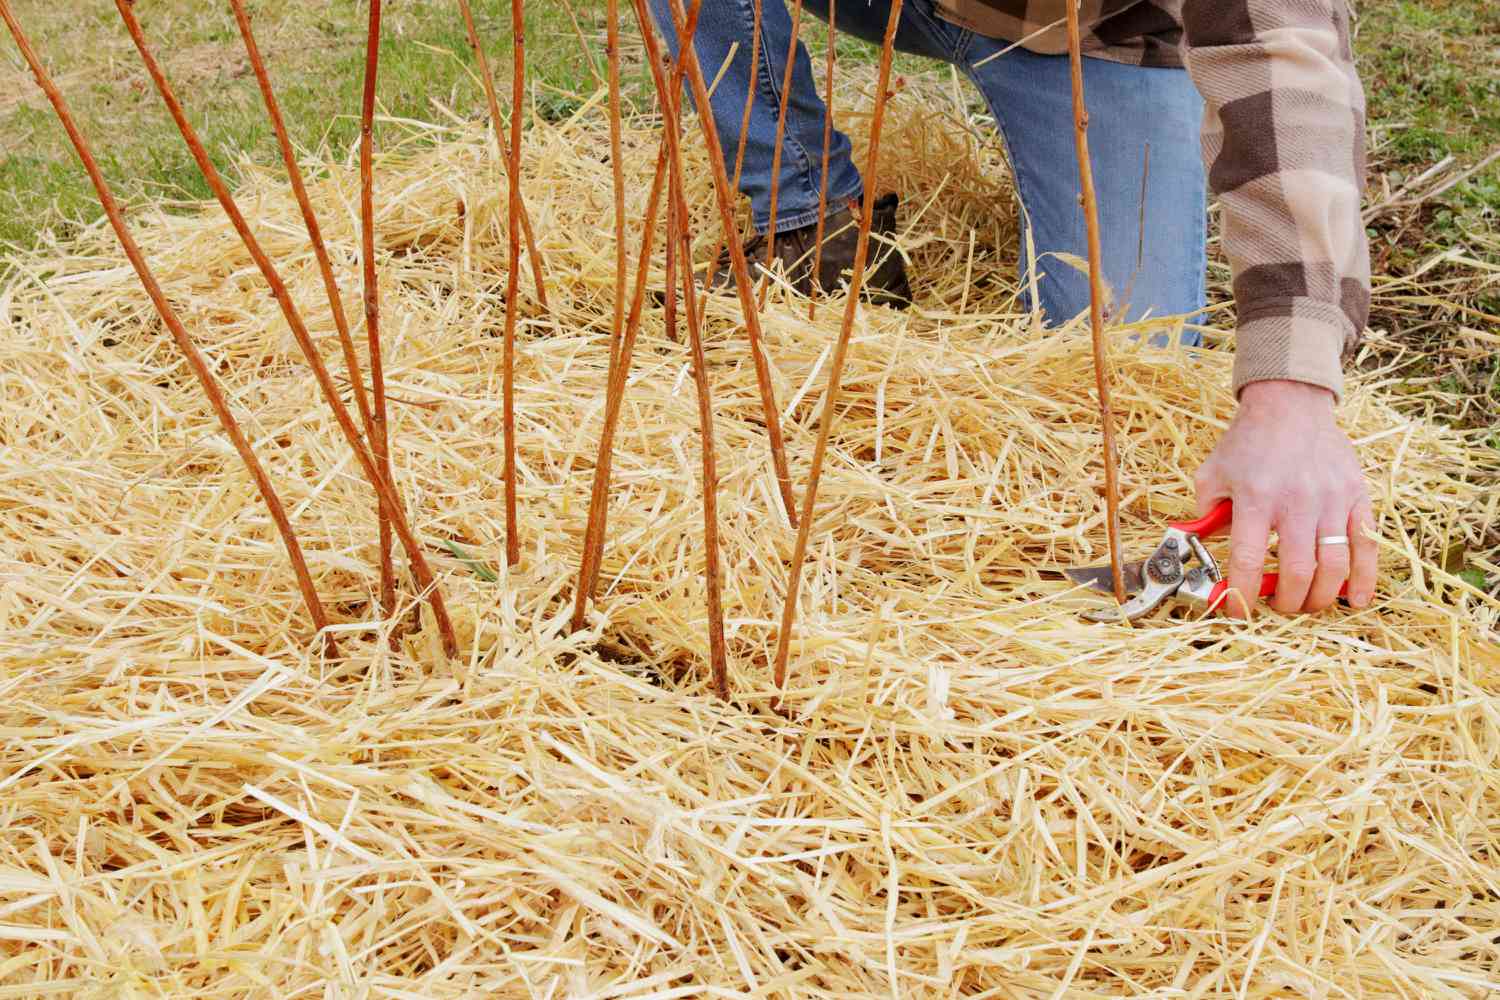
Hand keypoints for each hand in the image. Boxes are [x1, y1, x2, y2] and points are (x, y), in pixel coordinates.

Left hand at [1193, 380, 1376, 617]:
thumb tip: (1202, 554)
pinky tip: (1355, 600)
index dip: (1241, 593)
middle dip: (1285, 600)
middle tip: (1277, 606)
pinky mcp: (1356, 496)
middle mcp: (1295, 501)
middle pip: (1296, 569)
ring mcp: (1330, 499)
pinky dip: (1363, 578)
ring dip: (1319, 596)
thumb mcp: (1212, 474)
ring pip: (1333, 565)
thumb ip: (1206, 516)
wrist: (1290, 405)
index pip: (1248, 558)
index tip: (1236, 610)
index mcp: (1255, 498)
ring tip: (1305, 603)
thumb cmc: (1247, 443)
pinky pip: (1366, 545)